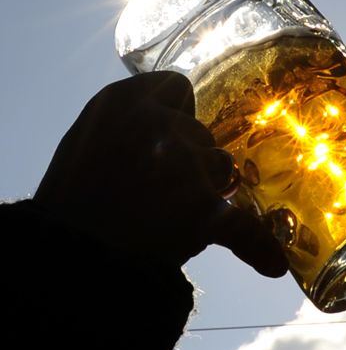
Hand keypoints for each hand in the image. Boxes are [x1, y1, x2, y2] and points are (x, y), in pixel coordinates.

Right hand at [34, 71, 287, 274]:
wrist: (69, 259)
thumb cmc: (70, 204)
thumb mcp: (87, 143)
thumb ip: (129, 124)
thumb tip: (167, 126)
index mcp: (122, 101)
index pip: (174, 87)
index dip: (176, 113)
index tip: (164, 137)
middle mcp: (157, 125)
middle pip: (200, 132)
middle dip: (192, 160)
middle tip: (162, 191)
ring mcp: (184, 165)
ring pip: (222, 168)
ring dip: (211, 190)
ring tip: (176, 218)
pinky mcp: (205, 210)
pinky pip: (244, 227)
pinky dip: (257, 246)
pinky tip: (271, 263)